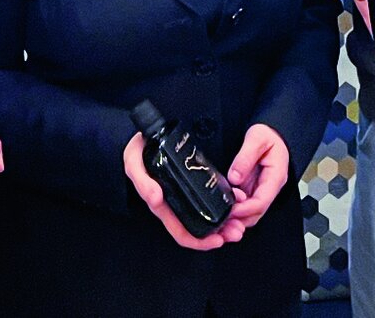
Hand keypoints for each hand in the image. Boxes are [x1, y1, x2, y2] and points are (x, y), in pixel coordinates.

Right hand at [123, 132, 244, 249]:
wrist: (146, 133)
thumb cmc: (139, 150)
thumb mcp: (134, 162)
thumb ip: (142, 180)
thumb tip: (156, 199)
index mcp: (163, 206)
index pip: (181, 232)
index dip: (198, 241)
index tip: (218, 241)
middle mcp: (175, 204)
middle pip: (197, 229)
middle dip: (218, 234)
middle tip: (237, 232)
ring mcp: (185, 194)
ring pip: (205, 217)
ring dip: (223, 224)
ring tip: (240, 224)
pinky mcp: (194, 183)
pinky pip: (208, 199)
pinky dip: (221, 205)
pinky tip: (233, 202)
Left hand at [226, 124, 289, 227]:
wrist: (273, 132)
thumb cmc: (269, 135)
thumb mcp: (257, 138)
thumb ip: (245, 157)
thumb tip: (234, 177)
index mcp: (276, 177)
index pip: (262, 202)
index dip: (245, 209)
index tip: (230, 209)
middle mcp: (270, 188)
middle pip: (256, 213)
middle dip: (239, 218)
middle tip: (221, 217)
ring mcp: (262, 190)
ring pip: (251, 213)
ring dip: (237, 218)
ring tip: (220, 216)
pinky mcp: (254, 189)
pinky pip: (246, 206)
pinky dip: (235, 211)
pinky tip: (224, 209)